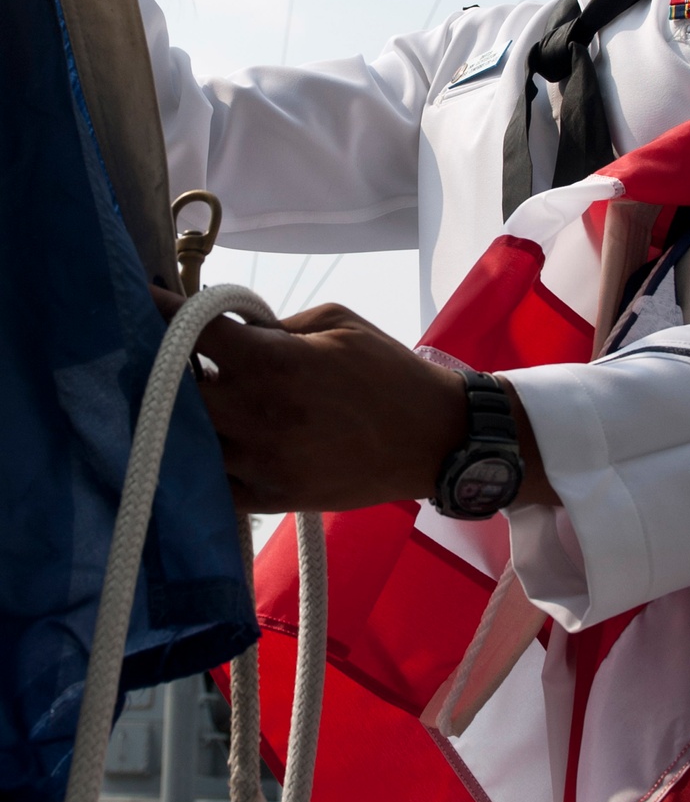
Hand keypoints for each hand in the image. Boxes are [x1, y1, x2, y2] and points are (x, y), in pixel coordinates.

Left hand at [152, 290, 466, 513]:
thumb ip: (278, 324)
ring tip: (182, 405)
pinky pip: (214, 486)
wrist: (433, 439)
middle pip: (176, 392)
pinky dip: (202, 466)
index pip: (195, 333)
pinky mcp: (272, 498)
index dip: (163, 314)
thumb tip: (233, 331)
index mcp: (275, 363)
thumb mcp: (338, 322)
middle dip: (167, 370)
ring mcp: (262, 462)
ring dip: (182, 421)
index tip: (143, 302)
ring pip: (188, 443)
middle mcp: (258, 415)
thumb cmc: (388, 371)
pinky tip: (207, 448)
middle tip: (164, 357)